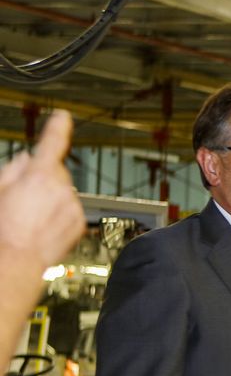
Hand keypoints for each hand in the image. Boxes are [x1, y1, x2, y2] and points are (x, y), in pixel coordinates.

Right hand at [0, 111, 84, 271]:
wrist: (16, 259)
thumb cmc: (3, 226)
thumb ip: (14, 169)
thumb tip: (27, 159)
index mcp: (39, 174)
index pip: (52, 143)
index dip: (58, 127)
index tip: (63, 117)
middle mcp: (61, 187)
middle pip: (55, 172)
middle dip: (42, 178)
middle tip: (23, 197)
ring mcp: (72, 205)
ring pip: (63, 192)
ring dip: (51, 198)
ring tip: (31, 216)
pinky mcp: (78, 222)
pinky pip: (70, 210)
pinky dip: (59, 214)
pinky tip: (42, 226)